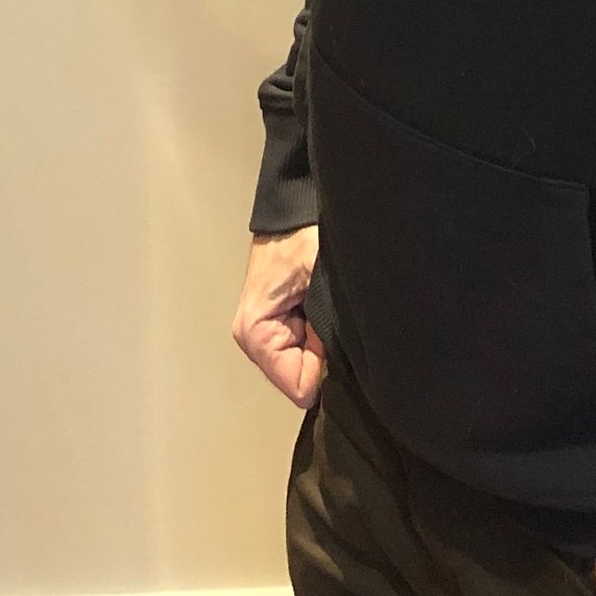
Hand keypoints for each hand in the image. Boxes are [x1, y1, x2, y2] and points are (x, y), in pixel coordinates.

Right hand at [231, 225, 325, 406]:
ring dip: (322, 342)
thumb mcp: (321, 278)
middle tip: (322, 308)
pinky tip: (317, 303)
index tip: (325, 326)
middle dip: (322, 353)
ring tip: (319, 301)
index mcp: (254, 333)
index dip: (324, 363)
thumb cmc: (302, 233)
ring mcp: (263, 333)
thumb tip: (343, 365)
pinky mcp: (274, 325)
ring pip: (306, 364)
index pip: (300, 388)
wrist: (293, 207)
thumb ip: (328, 327)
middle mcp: (252, 339)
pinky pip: (306, 348)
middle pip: (302, 378)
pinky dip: (319, 332)